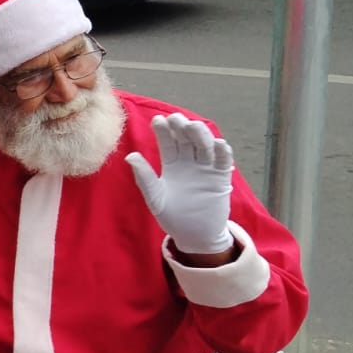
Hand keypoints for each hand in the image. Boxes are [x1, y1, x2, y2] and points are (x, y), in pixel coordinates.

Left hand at [125, 114, 235, 256]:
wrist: (194, 235)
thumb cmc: (172, 216)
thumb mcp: (155, 197)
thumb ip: (145, 178)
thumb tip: (130, 156)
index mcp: (173, 164)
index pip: (168, 143)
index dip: (163, 131)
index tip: (157, 120)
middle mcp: (190, 162)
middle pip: (187, 139)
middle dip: (181, 127)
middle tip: (175, 118)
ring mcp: (206, 168)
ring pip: (205, 146)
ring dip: (201, 135)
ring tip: (193, 127)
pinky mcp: (220, 177)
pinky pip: (223, 161)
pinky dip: (222, 152)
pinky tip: (218, 145)